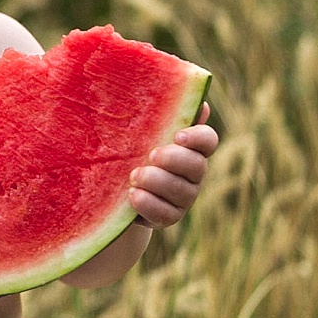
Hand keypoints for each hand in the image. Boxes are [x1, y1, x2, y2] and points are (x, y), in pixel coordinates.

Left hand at [128, 101, 218, 227]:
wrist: (110, 186)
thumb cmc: (127, 147)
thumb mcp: (139, 128)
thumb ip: (163, 112)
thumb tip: (196, 100)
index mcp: (189, 148)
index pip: (208, 140)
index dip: (199, 138)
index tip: (179, 135)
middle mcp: (192, 173)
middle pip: (197, 165)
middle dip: (174, 160)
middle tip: (151, 155)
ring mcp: (183, 197)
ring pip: (182, 192)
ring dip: (156, 181)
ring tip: (134, 175)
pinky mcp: (169, 217)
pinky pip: (166, 214)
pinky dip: (148, 203)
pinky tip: (132, 195)